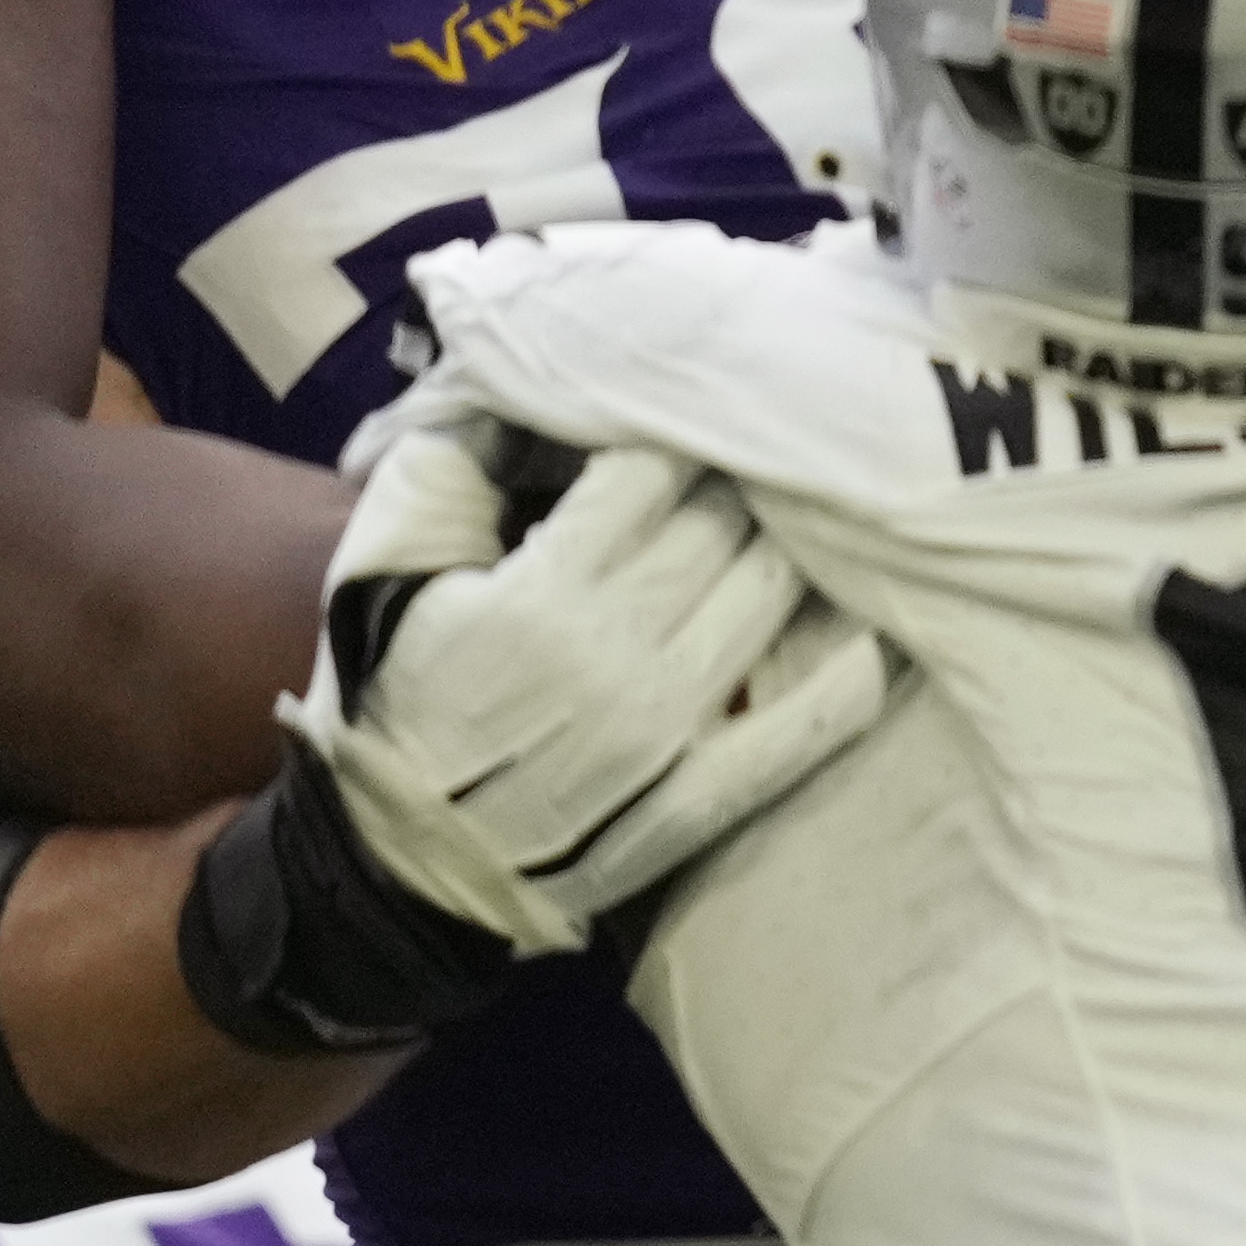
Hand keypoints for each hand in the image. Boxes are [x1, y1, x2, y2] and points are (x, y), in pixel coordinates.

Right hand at [297, 430, 890, 951]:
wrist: (394, 858)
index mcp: (536, 593)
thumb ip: (445, 463)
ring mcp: (665, 731)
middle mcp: (611, 655)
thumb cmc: (385, 690)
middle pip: (725, 523)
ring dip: (786, 550)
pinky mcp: (697, 799)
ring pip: (774, 594)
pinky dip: (847, 672)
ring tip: (789, 524)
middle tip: (740, 464)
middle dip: (732, 482)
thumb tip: (515, 387)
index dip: (668, 435)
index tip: (675, 423)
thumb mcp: (376, 565)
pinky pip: (807, 725)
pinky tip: (869, 628)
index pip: (653, 472)